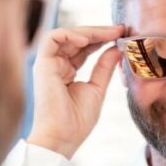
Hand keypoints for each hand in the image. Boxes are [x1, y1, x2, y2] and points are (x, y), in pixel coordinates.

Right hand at [26, 25, 124, 158]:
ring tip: (109, 33)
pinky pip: (52, 38)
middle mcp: (56, 65)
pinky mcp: (42, 64)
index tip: (122, 34)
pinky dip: (70, 34)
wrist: (63, 137)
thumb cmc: (77, 120)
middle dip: (100, 32)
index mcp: (68, 72)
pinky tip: (87, 38)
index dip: (102, 38)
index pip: (85, 47)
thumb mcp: (97, 88)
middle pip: (77, 39)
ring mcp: (48, 64)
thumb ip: (105, 67)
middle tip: (120, 28)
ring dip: (89, 31)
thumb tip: (117, 48)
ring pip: (67, 35)